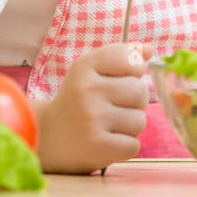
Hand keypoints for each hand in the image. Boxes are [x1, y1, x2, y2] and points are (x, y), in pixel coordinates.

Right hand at [35, 42, 152, 173]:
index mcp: (85, 67)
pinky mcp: (98, 147)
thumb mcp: (91, 71)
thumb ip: (122, 57)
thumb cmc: (77, 100)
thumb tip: (150, 49)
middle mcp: (87, 90)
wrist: (47, 136)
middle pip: (140, 91)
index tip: (122, 78)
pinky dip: (125, 146)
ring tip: (109, 126)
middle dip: (135, 101)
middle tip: (116, 107)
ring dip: (130, 126)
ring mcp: (92, 119)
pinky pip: (134, 145)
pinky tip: (108, 142)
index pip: (129, 58)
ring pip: (139, 121)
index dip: (135, 69)